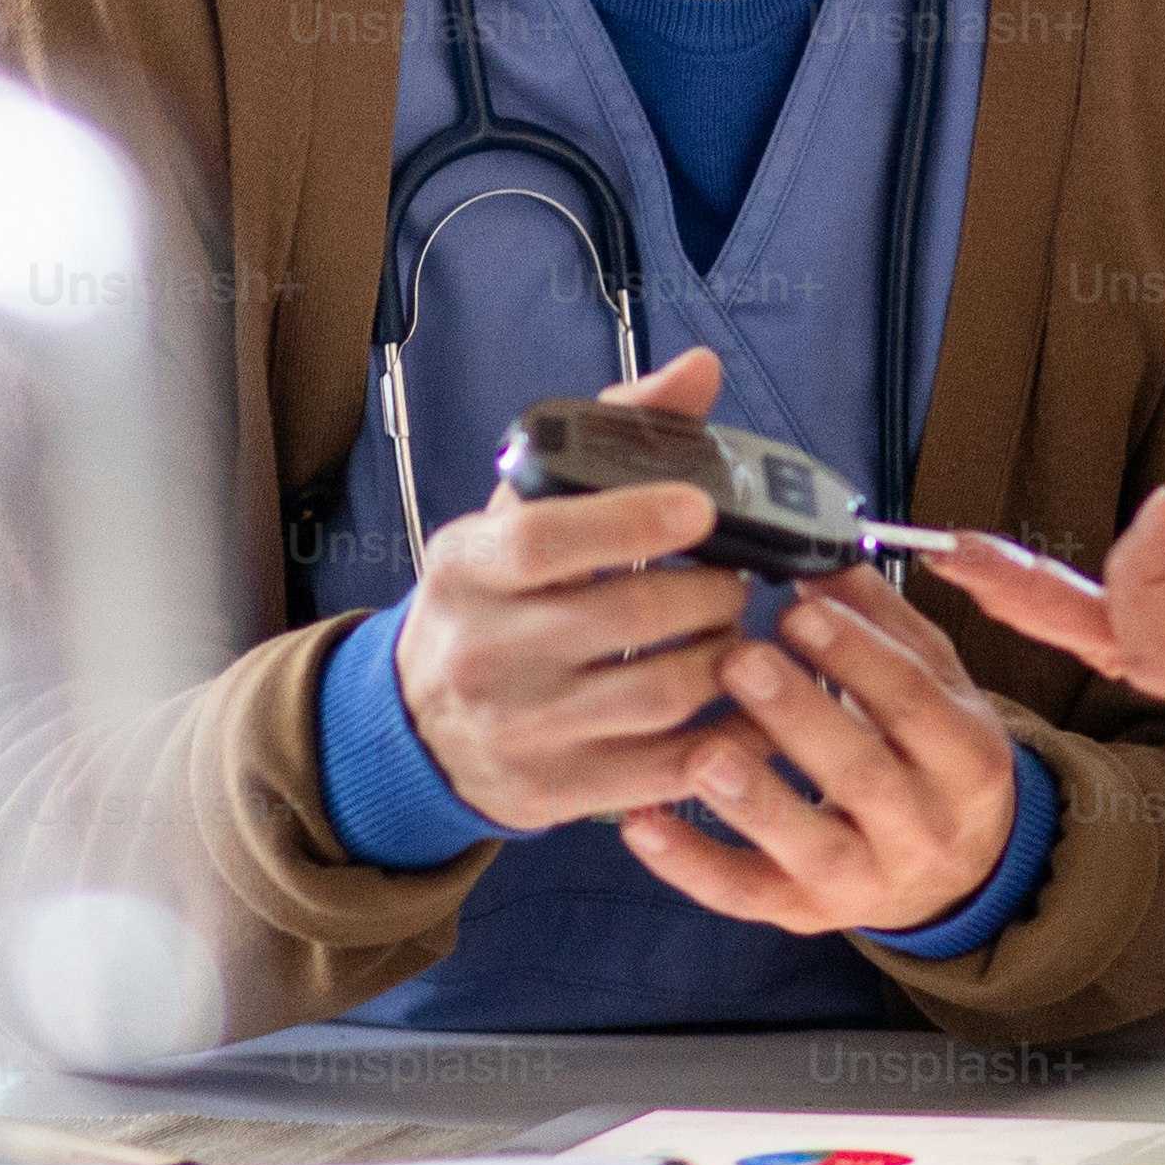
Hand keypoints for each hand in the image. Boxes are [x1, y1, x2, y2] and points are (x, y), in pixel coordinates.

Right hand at [389, 347, 758, 833]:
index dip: (635, 518)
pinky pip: (669, 769)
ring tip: (733, 635)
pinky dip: (729, 736)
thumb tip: (700, 370)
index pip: (546, 540)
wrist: (416, 726)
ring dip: (726, 657)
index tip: (702, 507)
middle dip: (709, 591)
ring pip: (662, 695)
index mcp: (466, 568)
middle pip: (628, 616)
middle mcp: (483, 652)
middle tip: (734, 580)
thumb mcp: (520, 514)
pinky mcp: (555, 794)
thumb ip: (613, 436)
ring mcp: (519, 731)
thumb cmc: (492, 600)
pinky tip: (748, 704)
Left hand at [615, 567, 1029, 937]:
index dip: (858, 656)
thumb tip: (822, 550)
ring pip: (809, 845)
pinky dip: (690, 863)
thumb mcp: (936, 685)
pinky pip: (746, 894)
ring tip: (699, 750)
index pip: (915, 704)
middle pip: (863, 774)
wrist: (957, 874)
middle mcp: (924, 828)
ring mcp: (864, 881)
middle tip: (738, 660)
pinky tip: (641, 822)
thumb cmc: (931, 755)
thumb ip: (884, 621)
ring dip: (751, 797)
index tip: (799, 608)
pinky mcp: (806, 913)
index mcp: (966, 757)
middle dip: (798, 716)